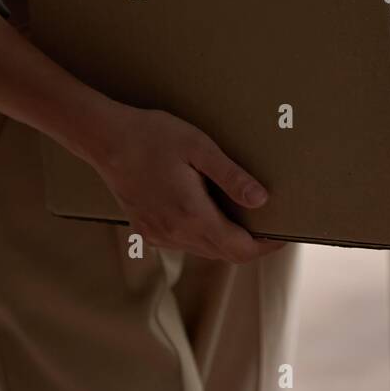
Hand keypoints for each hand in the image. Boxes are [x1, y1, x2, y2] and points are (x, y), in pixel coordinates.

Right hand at [91, 105, 282, 261]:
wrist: (105, 139)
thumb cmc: (153, 136)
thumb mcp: (199, 148)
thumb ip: (231, 176)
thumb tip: (262, 200)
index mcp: (191, 215)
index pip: (239, 249)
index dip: (266, 246)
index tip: (284, 235)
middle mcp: (174, 233)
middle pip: (225, 254)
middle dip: (252, 244)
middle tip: (272, 226)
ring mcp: (158, 235)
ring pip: (205, 250)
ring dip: (228, 241)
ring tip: (247, 219)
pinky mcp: (147, 230)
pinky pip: (185, 243)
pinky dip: (205, 236)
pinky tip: (211, 214)